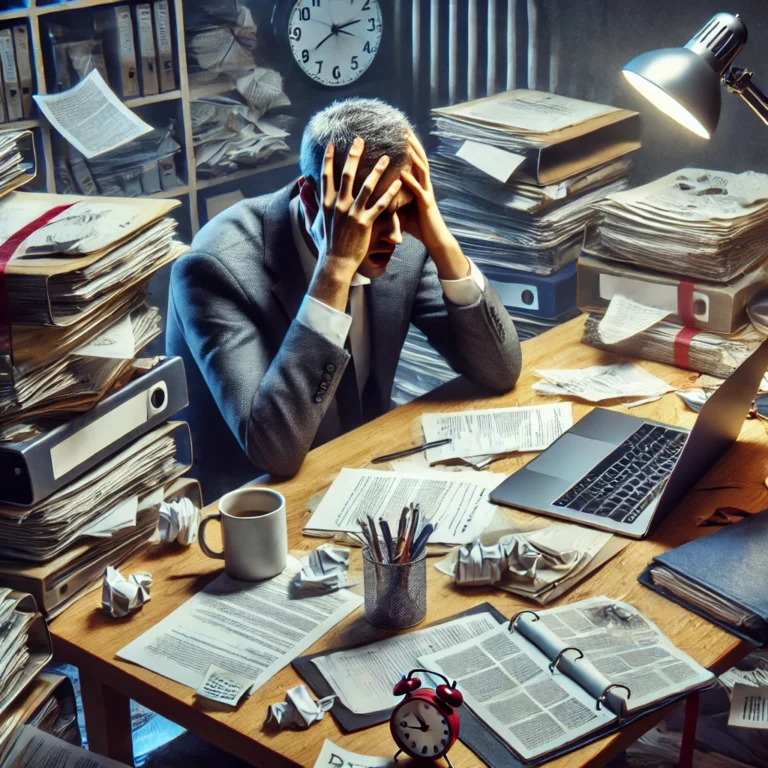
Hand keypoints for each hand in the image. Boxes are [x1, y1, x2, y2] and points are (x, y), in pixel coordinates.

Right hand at [308, 138, 401, 309]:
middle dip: (353, 155)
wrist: (335, 264)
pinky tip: (398, 182)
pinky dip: (389, 193)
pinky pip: (380, 205)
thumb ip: (307, 205)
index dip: (330, 159)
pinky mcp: (364, 223)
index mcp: (326, 204)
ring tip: (387, 158)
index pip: (326, 176)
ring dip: (378, 170)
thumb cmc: (325, 245)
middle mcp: (338, 205)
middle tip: (361, 140)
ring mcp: (351, 214)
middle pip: (346, 174)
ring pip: (367, 186)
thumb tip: (301, 187)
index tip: (333, 144)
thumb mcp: (313, 224)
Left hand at [400, 133, 468, 278]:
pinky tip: (403, 173)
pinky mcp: (426, 205)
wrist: (435, 240)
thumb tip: (377, 191)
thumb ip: (393, 196)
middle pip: (419, 158)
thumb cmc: (418, 225)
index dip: (408, 146)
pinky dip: (411, 181)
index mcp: (418, 184)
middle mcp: (424, 185)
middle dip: (412, 143)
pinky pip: (419, 190)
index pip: (413, 160)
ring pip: (422, 169)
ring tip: (405, 142)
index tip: (398, 132)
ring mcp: (426, 193)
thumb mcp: (402, 207)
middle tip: (402, 127)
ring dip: (413, 155)